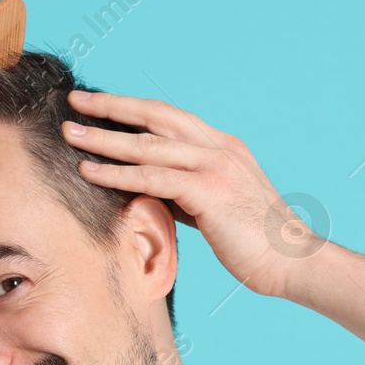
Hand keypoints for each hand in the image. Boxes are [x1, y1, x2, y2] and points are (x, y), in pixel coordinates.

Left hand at [62, 90, 325, 299]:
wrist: (293, 261)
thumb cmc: (256, 244)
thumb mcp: (216, 208)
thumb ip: (185, 194)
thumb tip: (147, 192)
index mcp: (223, 147)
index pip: (169, 117)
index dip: (133, 109)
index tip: (100, 106)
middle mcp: (219, 147)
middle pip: (155, 115)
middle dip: (111, 106)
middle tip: (74, 102)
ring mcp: (215, 165)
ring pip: (147, 144)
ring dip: (104, 138)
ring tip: (70, 134)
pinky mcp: (208, 190)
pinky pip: (152, 176)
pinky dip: (117, 172)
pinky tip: (90, 171)